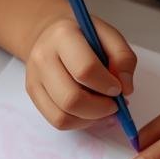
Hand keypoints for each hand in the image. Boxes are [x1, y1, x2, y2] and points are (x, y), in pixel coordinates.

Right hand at [25, 9, 135, 130]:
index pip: (85, 70)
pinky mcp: (33, 94)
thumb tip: (125, 88)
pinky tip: (90, 113)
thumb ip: (123, 58)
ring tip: (103, 109)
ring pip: (63, 116)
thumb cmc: (83, 37)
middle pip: (71, 99)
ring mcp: (35, 78)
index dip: (107, 85)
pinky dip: (79, 123)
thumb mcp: (109, 36)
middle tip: (114, 105)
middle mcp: (43, 57)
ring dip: (90, 119)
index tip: (119, 88)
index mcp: (63, 36)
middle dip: (100, 109)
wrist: (51, 35)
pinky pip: (57, 121)